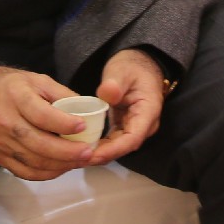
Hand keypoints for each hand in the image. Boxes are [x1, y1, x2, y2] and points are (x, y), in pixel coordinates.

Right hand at [0, 67, 96, 181]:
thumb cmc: (10, 87)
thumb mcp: (37, 80)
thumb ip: (62, 93)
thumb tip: (86, 110)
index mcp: (16, 98)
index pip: (41, 115)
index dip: (64, 123)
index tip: (83, 125)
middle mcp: (6, 122)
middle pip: (38, 143)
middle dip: (67, 151)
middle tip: (88, 152)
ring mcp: (1, 143)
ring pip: (33, 162)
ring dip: (60, 165)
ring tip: (80, 161)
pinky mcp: (0, 158)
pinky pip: (25, 172)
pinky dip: (46, 174)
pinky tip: (61, 168)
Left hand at [87, 49, 166, 164]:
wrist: (140, 64)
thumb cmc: (132, 66)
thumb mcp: (122, 70)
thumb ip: (115, 82)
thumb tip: (107, 94)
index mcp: (148, 112)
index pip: (132, 138)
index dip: (112, 150)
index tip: (92, 154)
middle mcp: (144, 125)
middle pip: (124, 147)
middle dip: (102, 155)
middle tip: (76, 159)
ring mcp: (134, 127)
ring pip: (117, 147)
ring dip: (99, 153)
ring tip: (75, 156)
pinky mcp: (125, 127)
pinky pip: (113, 141)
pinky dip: (99, 146)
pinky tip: (81, 147)